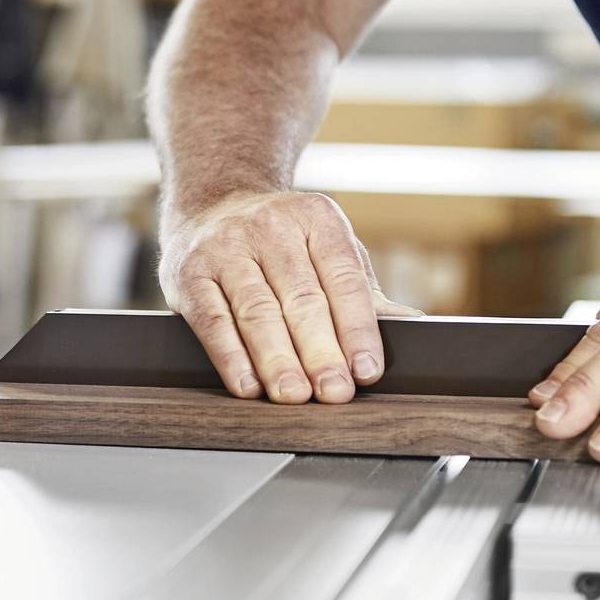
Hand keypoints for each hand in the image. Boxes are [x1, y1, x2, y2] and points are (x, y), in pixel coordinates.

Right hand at [161, 189, 411, 402]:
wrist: (212, 204)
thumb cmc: (282, 240)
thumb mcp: (327, 248)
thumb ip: (363, 291)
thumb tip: (411, 325)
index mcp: (317, 218)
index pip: (343, 277)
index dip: (357, 327)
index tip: (367, 370)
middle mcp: (270, 226)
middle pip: (301, 298)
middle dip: (320, 351)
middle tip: (334, 392)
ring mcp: (225, 247)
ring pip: (257, 311)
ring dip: (277, 359)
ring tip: (295, 395)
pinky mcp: (188, 273)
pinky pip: (212, 320)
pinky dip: (230, 356)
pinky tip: (248, 385)